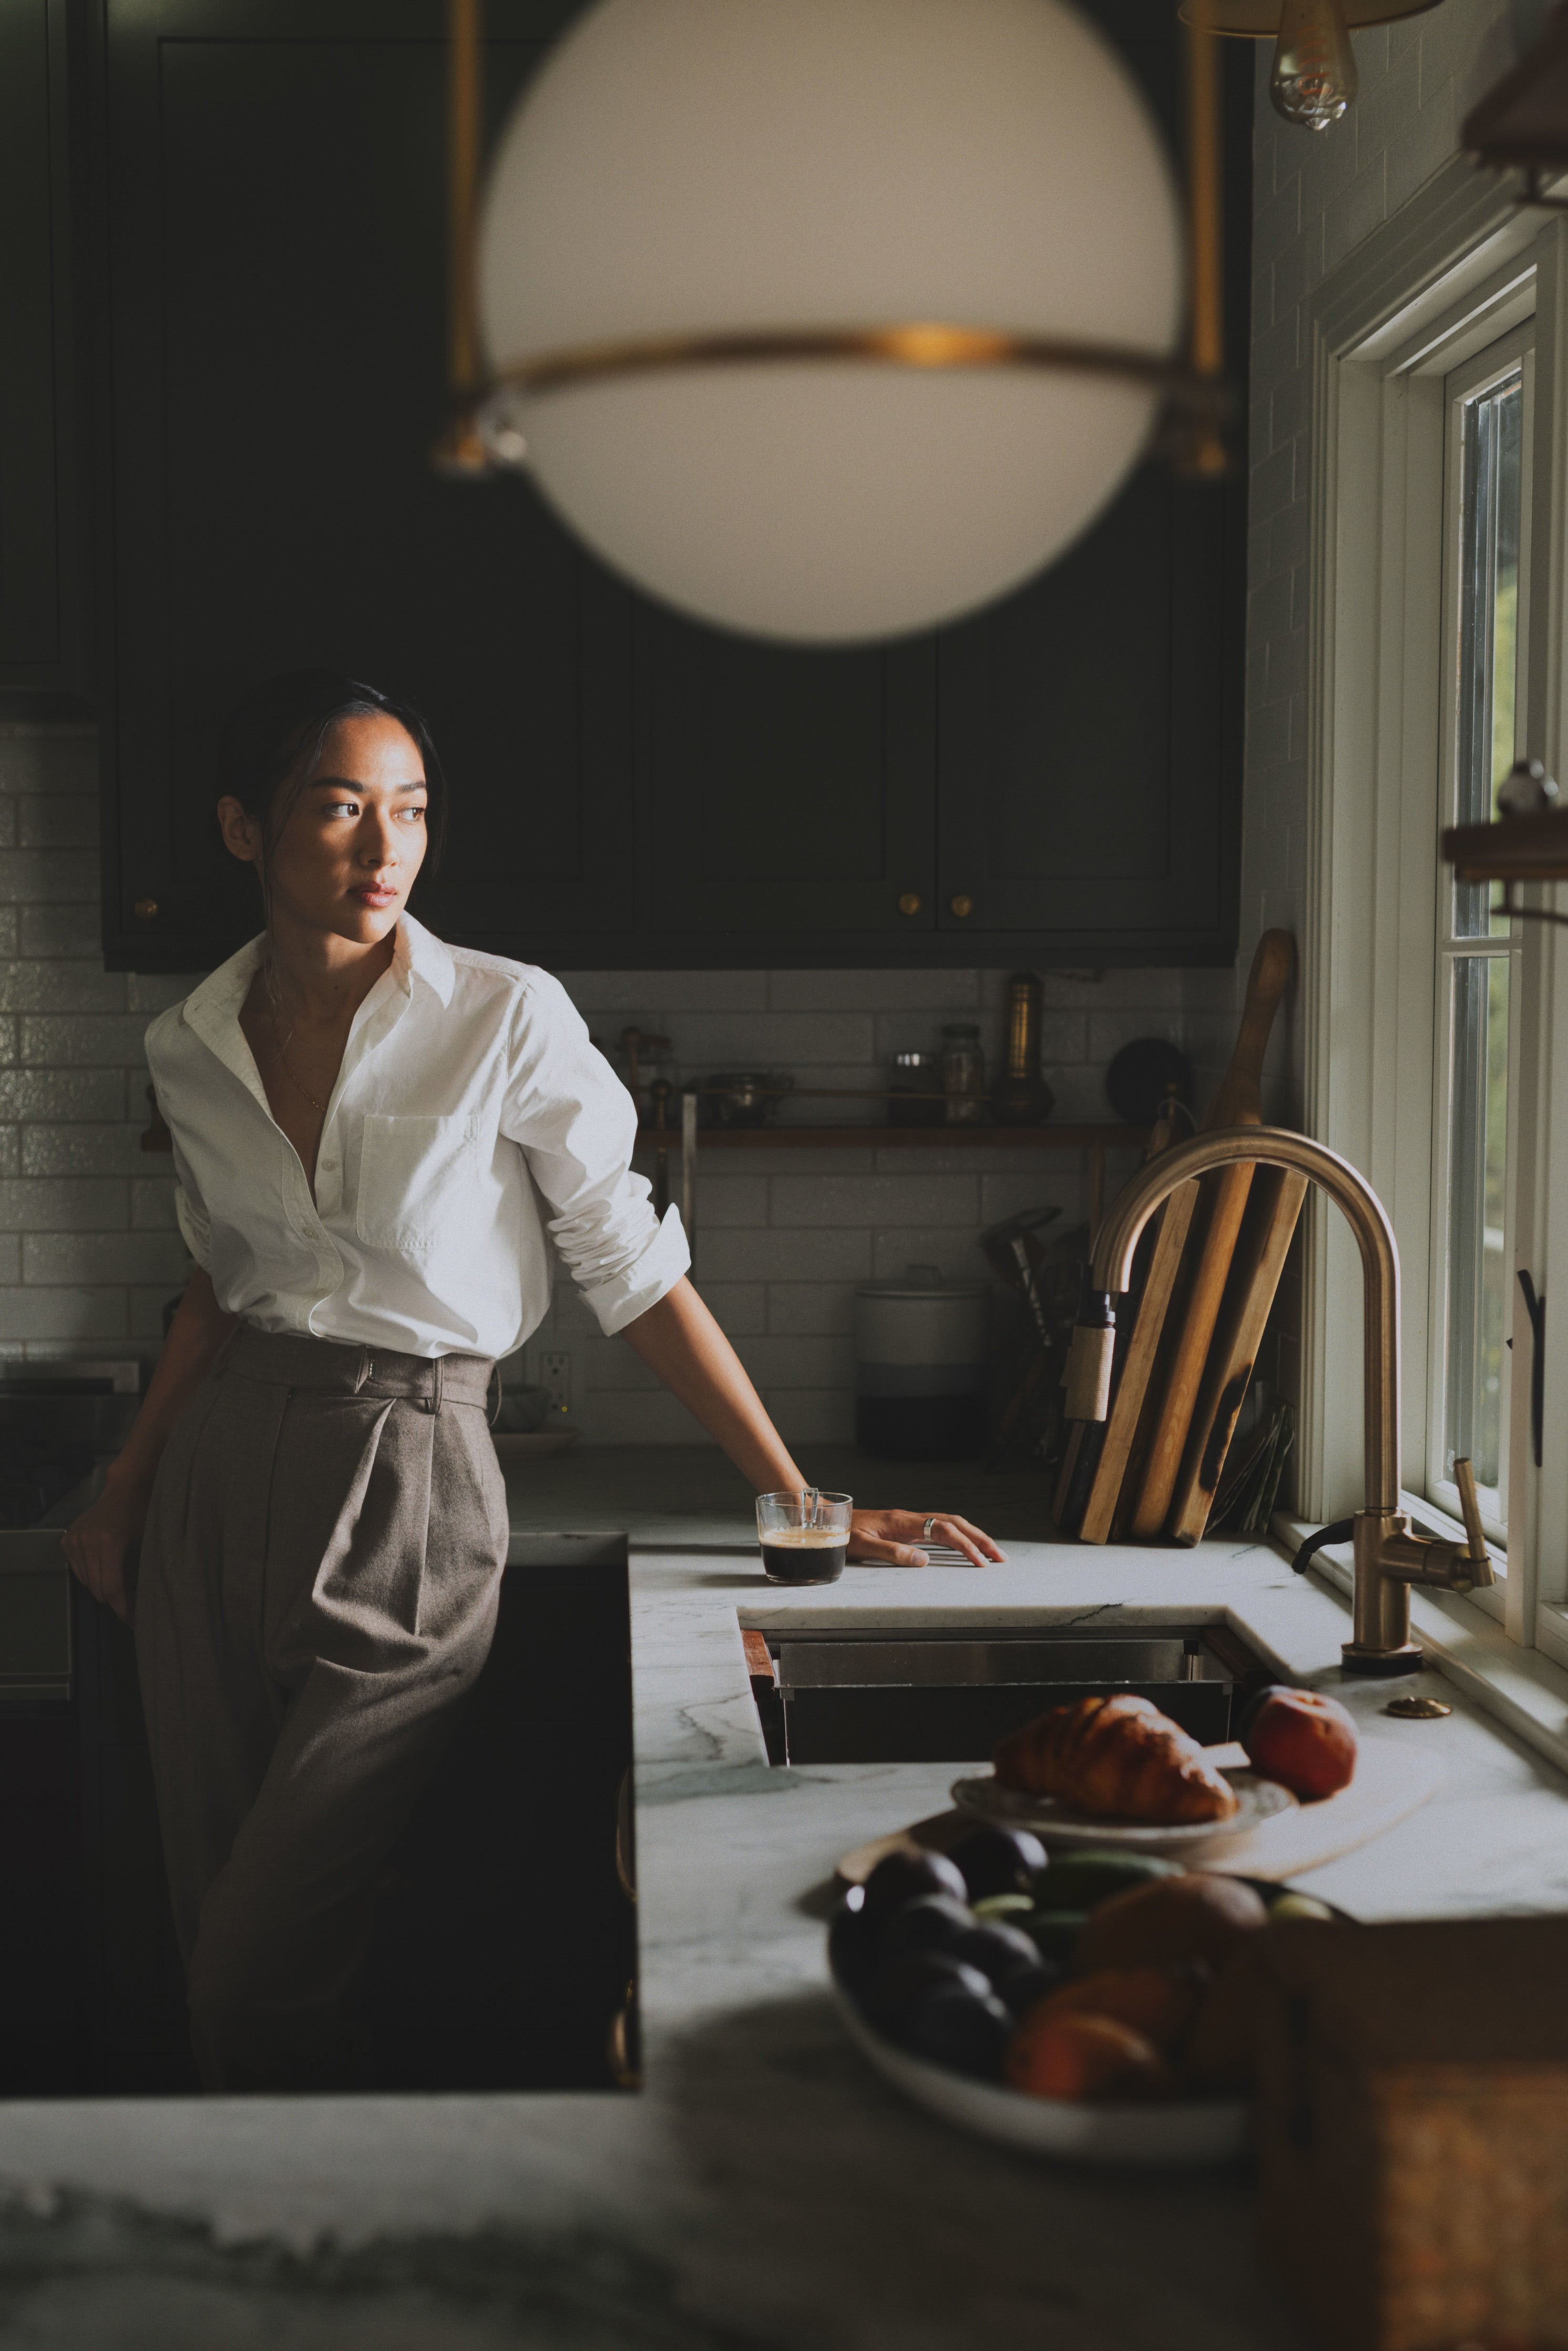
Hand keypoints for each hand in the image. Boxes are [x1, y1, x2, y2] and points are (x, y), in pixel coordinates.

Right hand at [61, 1479, 145, 1623]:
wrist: (125, 1489)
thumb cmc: (142, 1515)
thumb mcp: (146, 1543)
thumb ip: (139, 1572)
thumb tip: (141, 1603)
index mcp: (109, 1542)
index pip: (112, 1589)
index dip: (123, 1609)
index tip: (133, 1621)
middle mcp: (86, 1541)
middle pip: (98, 1589)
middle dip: (115, 1602)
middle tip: (130, 1607)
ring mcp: (74, 1540)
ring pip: (86, 1582)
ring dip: (101, 1588)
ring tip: (119, 1586)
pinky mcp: (66, 1539)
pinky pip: (78, 1571)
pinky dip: (90, 1576)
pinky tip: (104, 1569)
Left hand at [847, 1509, 1005, 1569]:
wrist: (831, 1519)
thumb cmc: (843, 1534)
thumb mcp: (863, 1547)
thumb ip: (892, 1553)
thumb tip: (924, 1561)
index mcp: (902, 1522)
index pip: (943, 1531)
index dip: (964, 1545)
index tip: (980, 1562)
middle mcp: (910, 1518)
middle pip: (954, 1523)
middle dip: (979, 1538)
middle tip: (1000, 1558)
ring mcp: (910, 1521)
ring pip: (950, 1522)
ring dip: (972, 1536)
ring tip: (991, 1553)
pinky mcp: (907, 1526)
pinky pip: (940, 1527)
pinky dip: (958, 1535)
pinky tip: (965, 1546)